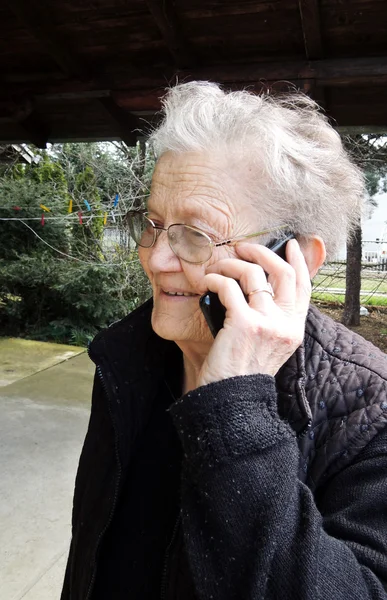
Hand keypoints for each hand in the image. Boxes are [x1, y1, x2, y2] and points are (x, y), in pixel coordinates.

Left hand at [196, 239, 311, 385]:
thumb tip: (257, 287)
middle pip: (283, 272)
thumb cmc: (242, 373)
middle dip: (262, 252)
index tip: (289, 244)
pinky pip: (228, 287)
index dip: (298, 261)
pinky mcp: (244, 323)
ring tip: (217, 268)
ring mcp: (267, 322)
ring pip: (252, 274)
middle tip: (243, 247)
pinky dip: (215, 279)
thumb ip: (271, 319)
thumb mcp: (268, 346)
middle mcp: (285, 324)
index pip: (304, 287)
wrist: (232, 399)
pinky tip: (207, 282)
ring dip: (231, 264)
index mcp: (294, 329)